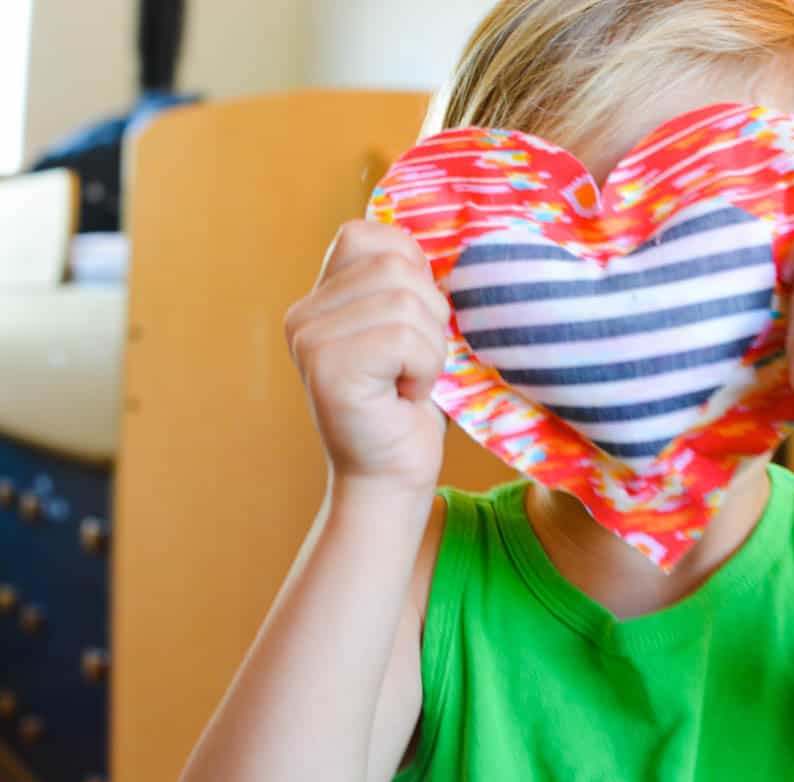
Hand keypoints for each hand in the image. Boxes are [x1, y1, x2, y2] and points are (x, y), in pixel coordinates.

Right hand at [285, 220, 449, 488]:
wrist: (391, 477)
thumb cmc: (407, 404)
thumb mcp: (406, 329)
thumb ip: (401, 283)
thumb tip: (431, 245)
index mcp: (318, 298)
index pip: (366, 235)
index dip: (409, 269)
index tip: (411, 323)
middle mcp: (303, 314)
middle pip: (395, 266)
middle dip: (429, 316)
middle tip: (413, 364)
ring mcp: (310, 340)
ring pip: (404, 301)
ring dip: (429, 348)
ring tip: (408, 382)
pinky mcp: (327, 369)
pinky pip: (404, 338)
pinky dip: (424, 369)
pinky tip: (404, 397)